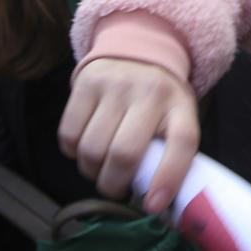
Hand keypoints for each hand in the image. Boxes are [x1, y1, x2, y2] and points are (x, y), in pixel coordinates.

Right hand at [59, 58, 198, 212]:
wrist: (139, 45)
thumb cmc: (160, 96)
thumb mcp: (178, 116)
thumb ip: (172, 153)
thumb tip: (157, 202)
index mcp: (180, 105)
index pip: (182, 143)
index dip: (168, 179)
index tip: (153, 205)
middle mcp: (149, 92)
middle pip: (125, 154)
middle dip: (114, 185)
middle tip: (115, 188)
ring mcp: (116, 84)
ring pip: (92, 149)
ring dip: (91, 171)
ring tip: (100, 166)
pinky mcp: (86, 82)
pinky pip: (68, 135)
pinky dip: (73, 152)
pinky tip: (84, 145)